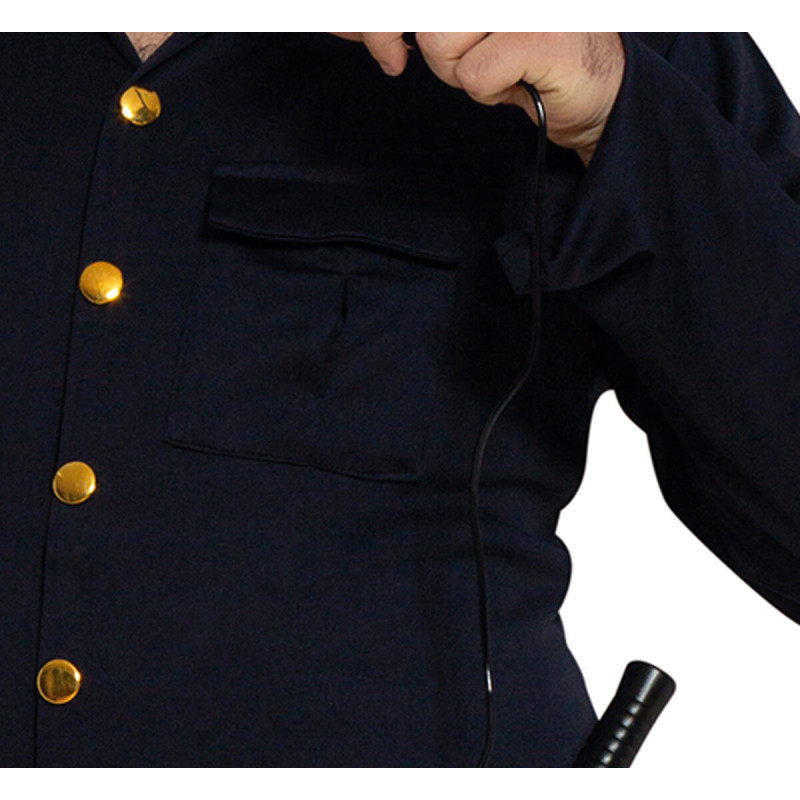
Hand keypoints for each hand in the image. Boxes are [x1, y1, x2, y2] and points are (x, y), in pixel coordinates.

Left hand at [331, 33, 624, 165]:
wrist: (599, 90)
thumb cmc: (532, 56)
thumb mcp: (471, 28)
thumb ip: (432, 20)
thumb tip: (366, 25)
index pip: (410, 5)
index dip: (379, 25)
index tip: (374, 39)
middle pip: (424, 19)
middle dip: (438, 49)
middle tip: (477, 59)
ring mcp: (523, 6)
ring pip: (438, 41)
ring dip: (462, 70)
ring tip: (501, 65)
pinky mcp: (537, 36)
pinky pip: (471, 76)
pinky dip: (488, 92)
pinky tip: (519, 81)